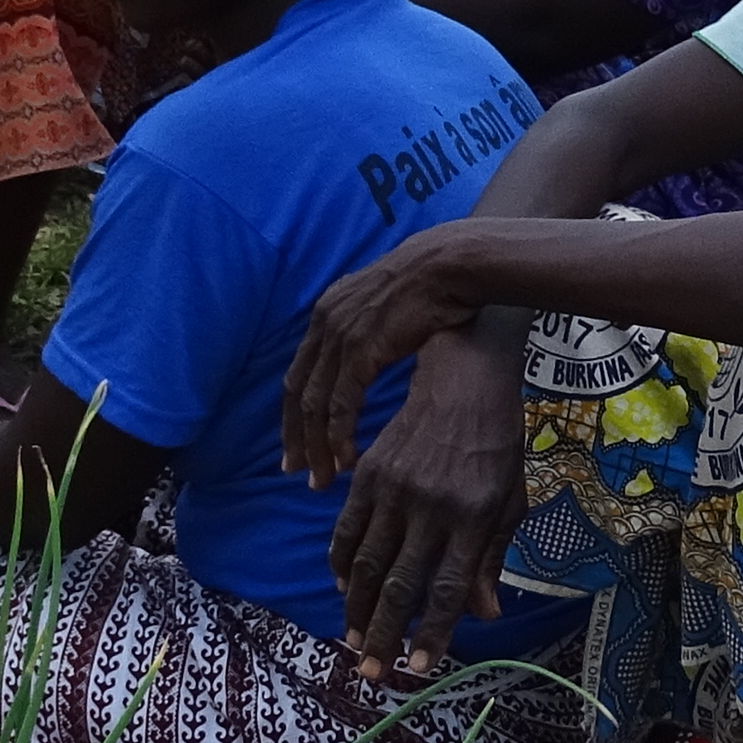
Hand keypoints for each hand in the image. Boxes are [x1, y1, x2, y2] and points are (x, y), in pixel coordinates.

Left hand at [287, 231, 493, 480]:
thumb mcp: (382, 306)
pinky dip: (340, 435)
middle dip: (296, 437)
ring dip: (317, 446)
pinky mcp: (361, 349)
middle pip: (297, 392)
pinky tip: (347, 458)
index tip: (295, 447)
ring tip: (322, 478)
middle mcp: (324, 324)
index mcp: (326, 314)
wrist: (448, 264)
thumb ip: (364, 333)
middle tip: (296, 471)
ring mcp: (339, 336)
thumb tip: (362, 362)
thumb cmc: (428, 286)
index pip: (299, 374)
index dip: (293, 414)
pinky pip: (341, 403)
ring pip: (315, 404)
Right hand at [325, 340, 528, 679]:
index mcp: (472, 517)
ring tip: (352, 640)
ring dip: (357, 607)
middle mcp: (431, 507)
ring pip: (368, 562)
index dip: (432, 633)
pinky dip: (341, 561)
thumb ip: (491, 558)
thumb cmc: (496, 445)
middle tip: (371, 671)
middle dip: (383, 633)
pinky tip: (341, 586)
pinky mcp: (370, 473)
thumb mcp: (510, 500)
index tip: (419, 668)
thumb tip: (484, 615)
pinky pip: (347, 527)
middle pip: (401, 584)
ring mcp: (396, 489)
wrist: (462, 380)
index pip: (447, 589)